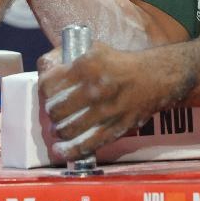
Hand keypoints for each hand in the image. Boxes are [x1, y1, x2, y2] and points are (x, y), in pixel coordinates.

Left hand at [38, 43, 170, 159]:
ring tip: (58, 129)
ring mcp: (104, 112)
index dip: (45, 90)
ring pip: (66, 129)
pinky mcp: (114, 130)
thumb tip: (46, 69)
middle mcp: (94, 90)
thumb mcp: (93, 50)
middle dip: (51, 112)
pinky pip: (85, 145)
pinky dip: (69, 150)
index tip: (48, 93)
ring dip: (58, 131)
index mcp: (86, 66)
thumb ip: (68, 58)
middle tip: (55, 112)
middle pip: (55, 109)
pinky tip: (60, 150)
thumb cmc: (119, 63)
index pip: (49, 84)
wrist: (155, 78)